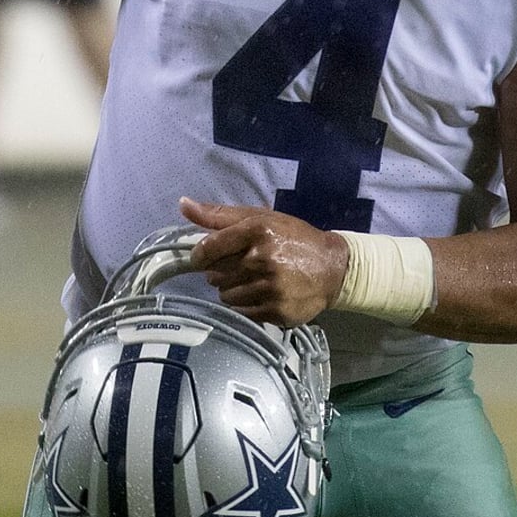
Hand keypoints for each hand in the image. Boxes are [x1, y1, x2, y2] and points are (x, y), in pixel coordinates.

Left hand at [181, 198, 348, 326]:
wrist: (333, 268)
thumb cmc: (294, 239)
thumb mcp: (261, 218)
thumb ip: (220, 214)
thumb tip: (183, 204)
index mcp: (257, 231)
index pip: (210, 247)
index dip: (200, 255)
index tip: (201, 258)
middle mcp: (262, 259)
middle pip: (215, 274)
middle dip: (221, 271)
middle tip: (241, 266)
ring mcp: (270, 287)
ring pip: (225, 295)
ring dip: (232, 289)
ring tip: (252, 280)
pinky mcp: (275, 311)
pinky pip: (241, 312)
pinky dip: (245, 305)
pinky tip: (261, 294)